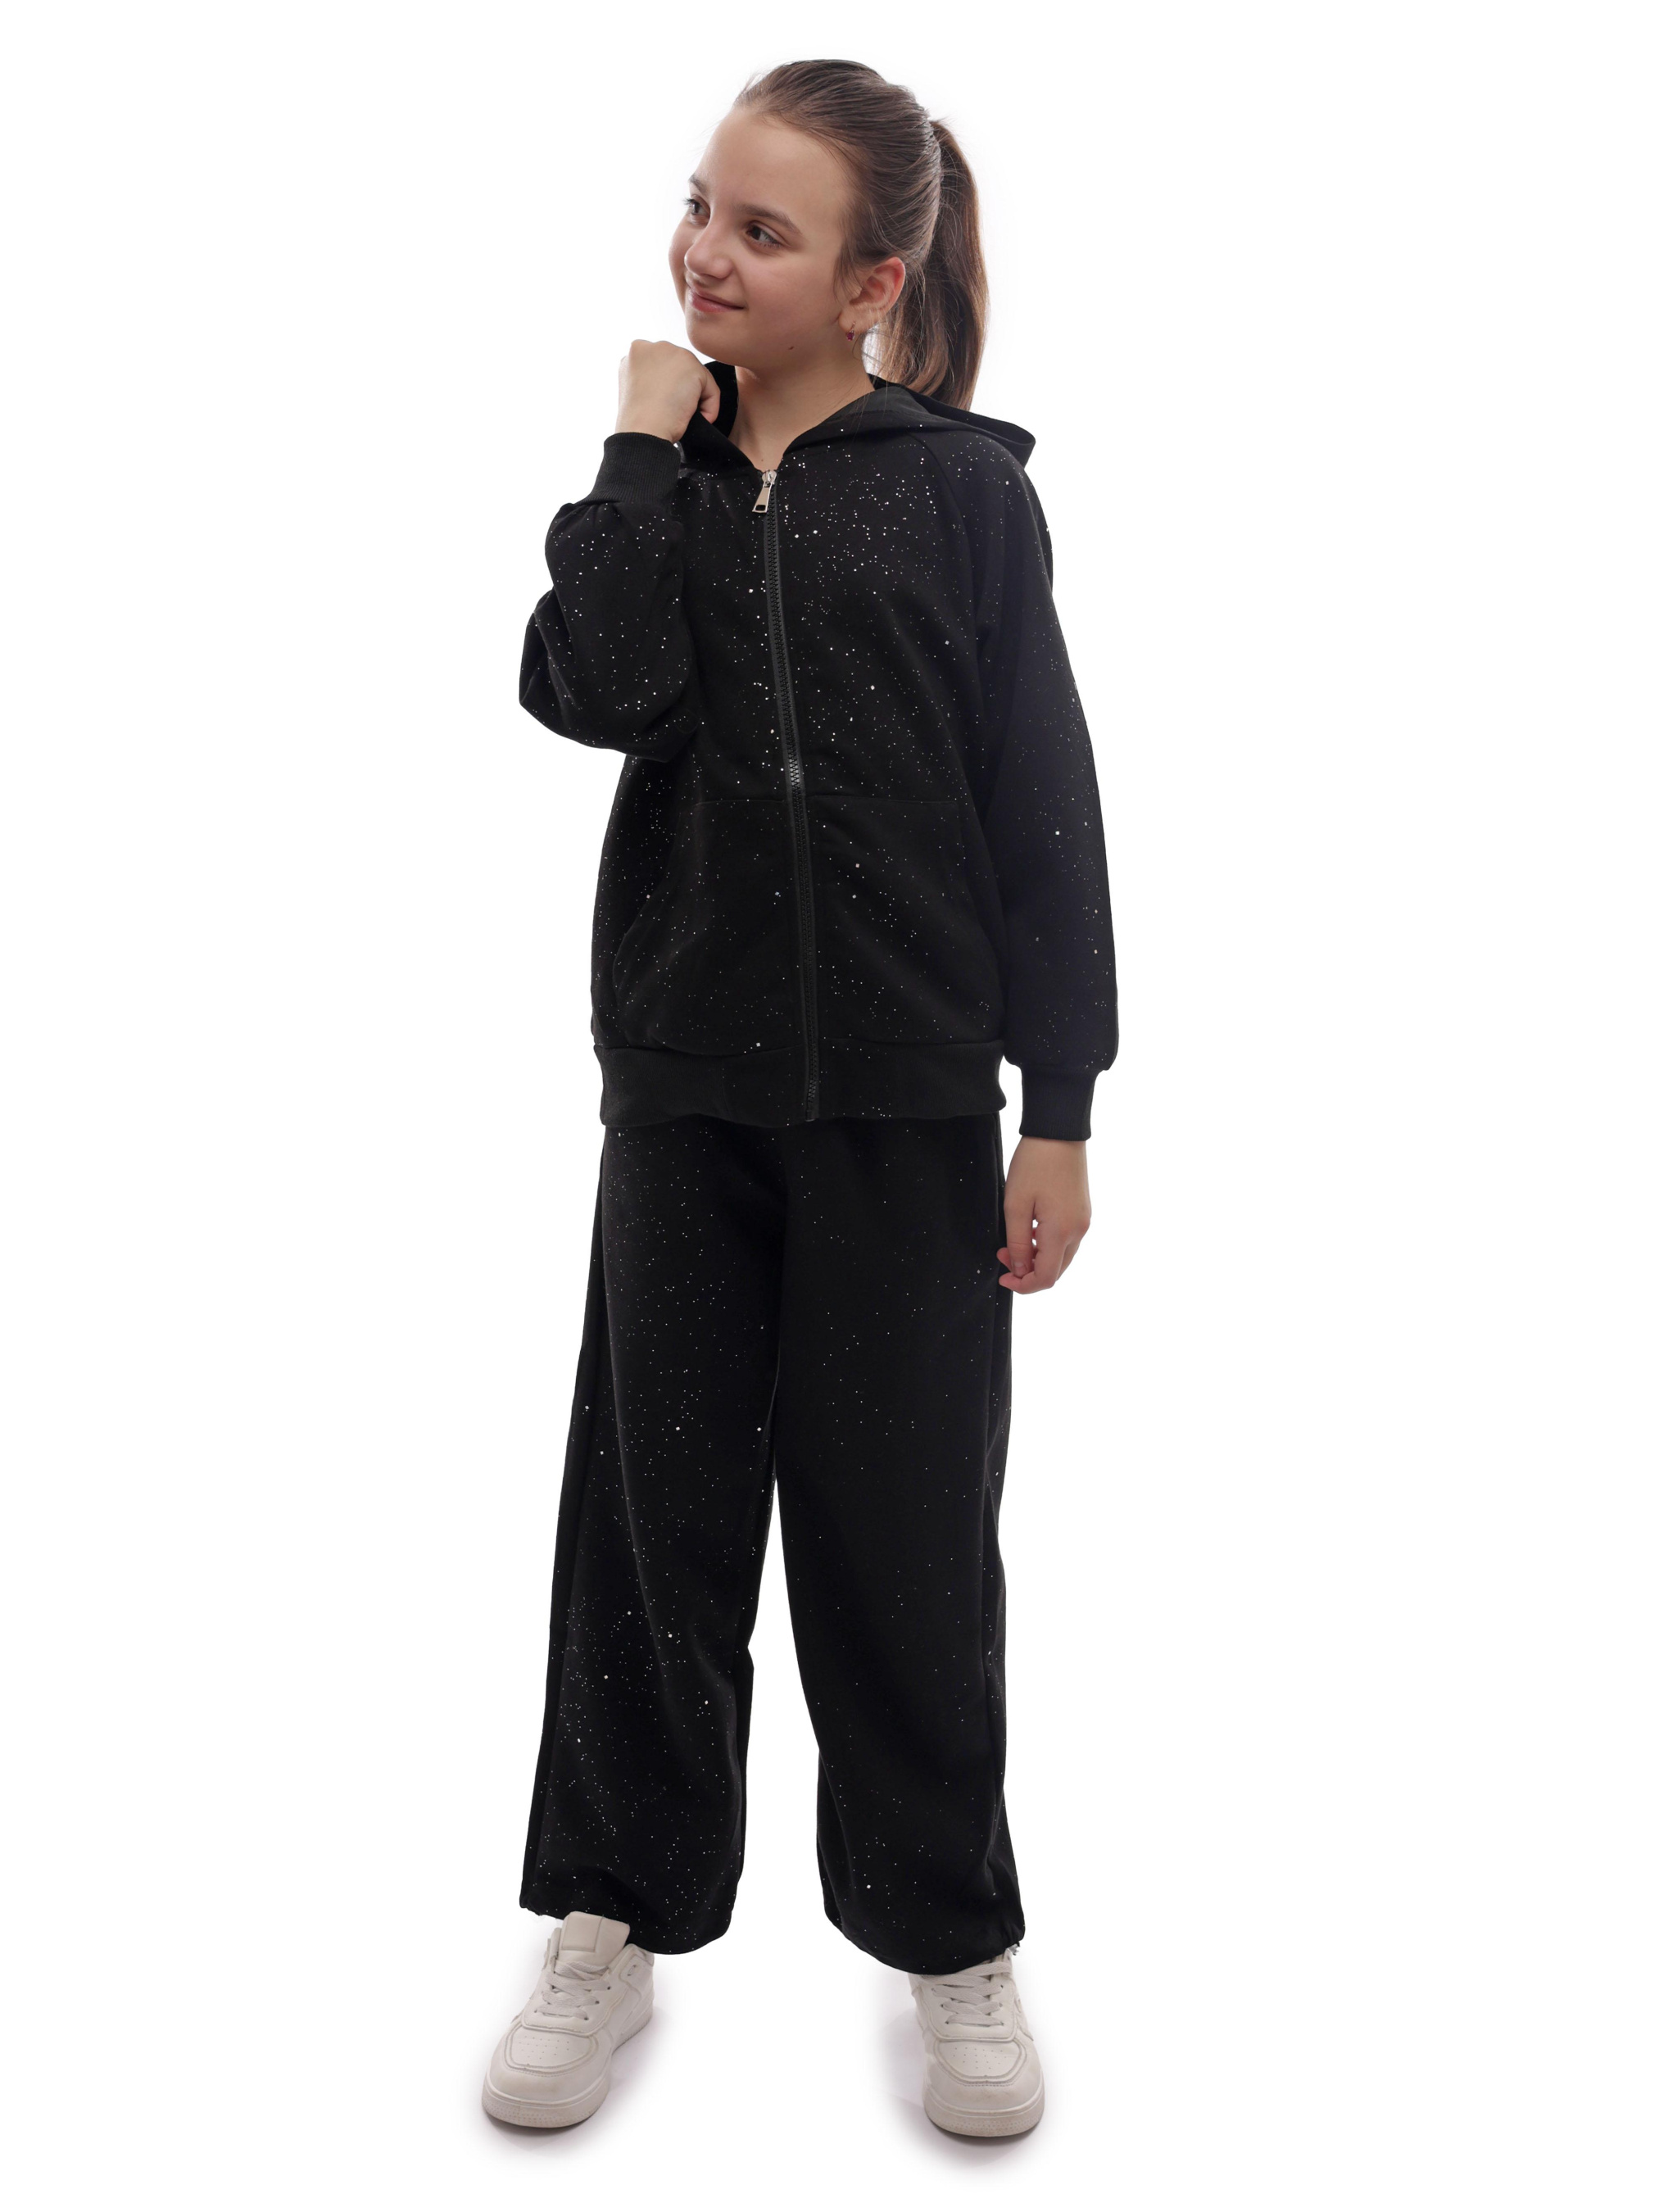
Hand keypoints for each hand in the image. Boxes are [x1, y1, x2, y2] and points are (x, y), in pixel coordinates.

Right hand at [615, 339, 721, 443]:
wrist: (642, 431)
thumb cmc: (639, 421)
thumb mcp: (638, 391)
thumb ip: (652, 378)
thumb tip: (674, 384)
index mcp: (635, 353)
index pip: (662, 367)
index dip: (666, 390)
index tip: (665, 407)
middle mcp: (652, 346)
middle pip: (680, 369)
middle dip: (681, 391)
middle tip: (675, 412)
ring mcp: (672, 352)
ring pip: (696, 377)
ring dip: (694, 399)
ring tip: (682, 416)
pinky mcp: (691, 364)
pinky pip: (711, 389)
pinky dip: (709, 408)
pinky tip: (694, 418)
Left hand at [998, 1136, 1090, 1292]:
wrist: (1059, 1132)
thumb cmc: (1034, 1164)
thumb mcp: (1015, 1204)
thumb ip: (1018, 1242)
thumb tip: (1019, 1270)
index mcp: (1061, 1232)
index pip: (1046, 1278)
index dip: (1023, 1286)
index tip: (1003, 1279)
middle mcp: (1078, 1231)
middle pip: (1056, 1271)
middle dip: (1028, 1271)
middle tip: (1003, 1254)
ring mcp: (1083, 1221)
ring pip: (1061, 1257)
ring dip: (1037, 1258)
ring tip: (1013, 1241)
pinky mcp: (1082, 1211)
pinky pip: (1067, 1240)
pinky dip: (1048, 1245)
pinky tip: (1031, 1229)